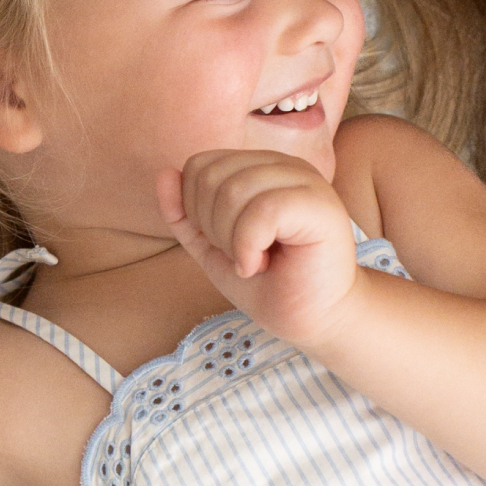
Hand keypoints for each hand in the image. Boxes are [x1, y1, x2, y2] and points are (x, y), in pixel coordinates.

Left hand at [158, 150, 356, 345]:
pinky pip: (263, 209)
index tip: (227, 244)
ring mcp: (305, 180)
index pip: (200, 165)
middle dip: (213, 228)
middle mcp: (283, 165)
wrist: (309, 320)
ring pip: (234, 190)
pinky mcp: (321, 204)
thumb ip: (185, 213)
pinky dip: (249, 246)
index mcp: (260, 166)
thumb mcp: (211, 246)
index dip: (196, 211)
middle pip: (211, 177)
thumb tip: (165, 173)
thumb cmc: (266, 283)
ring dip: (232, 241)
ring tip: (254, 261)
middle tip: (242, 256)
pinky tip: (262, 264)